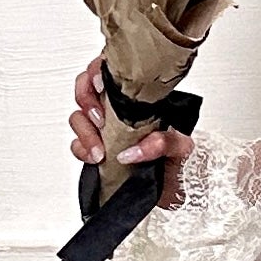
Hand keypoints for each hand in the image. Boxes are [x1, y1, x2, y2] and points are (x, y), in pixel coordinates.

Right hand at [68, 55, 193, 208]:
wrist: (179, 191)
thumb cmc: (183, 162)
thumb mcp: (182, 148)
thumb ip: (163, 143)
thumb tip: (133, 150)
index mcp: (140, 99)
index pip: (113, 71)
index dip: (99, 70)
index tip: (102, 85)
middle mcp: (120, 109)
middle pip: (87, 88)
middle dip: (86, 100)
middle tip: (99, 119)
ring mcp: (106, 129)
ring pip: (79, 116)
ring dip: (84, 131)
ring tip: (100, 150)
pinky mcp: (97, 150)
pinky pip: (78, 144)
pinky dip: (82, 150)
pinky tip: (96, 158)